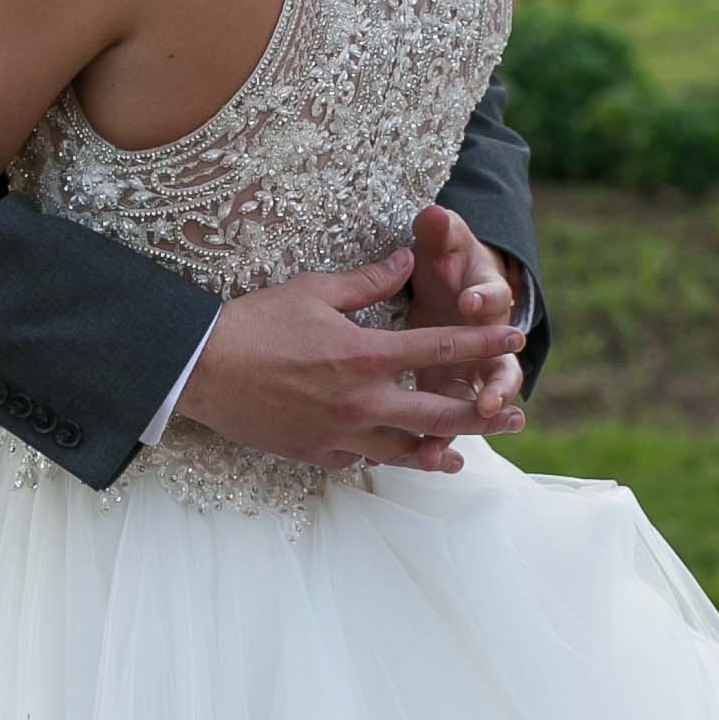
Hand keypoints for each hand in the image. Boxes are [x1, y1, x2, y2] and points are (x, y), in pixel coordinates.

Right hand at [178, 249, 528, 475]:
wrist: (202, 370)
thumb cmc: (257, 324)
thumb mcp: (315, 292)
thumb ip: (369, 282)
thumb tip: (407, 259)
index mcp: (365, 355)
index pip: (440, 349)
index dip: (483, 343)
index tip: (516, 337)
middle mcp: (362, 401)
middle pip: (439, 414)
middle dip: (483, 414)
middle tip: (515, 416)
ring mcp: (341, 434)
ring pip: (407, 451)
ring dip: (442, 450)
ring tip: (466, 454)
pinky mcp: (319, 454)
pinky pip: (365, 460)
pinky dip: (387, 456)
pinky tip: (401, 455)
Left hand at [405, 203, 529, 435]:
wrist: (460, 288)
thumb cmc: (452, 264)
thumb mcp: (445, 243)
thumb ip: (439, 231)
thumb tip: (435, 213)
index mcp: (486, 299)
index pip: (491, 296)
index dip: (483, 298)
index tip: (472, 300)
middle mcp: (488, 342)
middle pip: (501, 366)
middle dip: (497, 383)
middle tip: (490, 397)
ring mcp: (473, 371)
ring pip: (481, 403)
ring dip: (476, 423)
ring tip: (462, 444)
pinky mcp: (452, 392)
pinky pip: (451, 422)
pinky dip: (443, 440)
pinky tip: (429, 460)